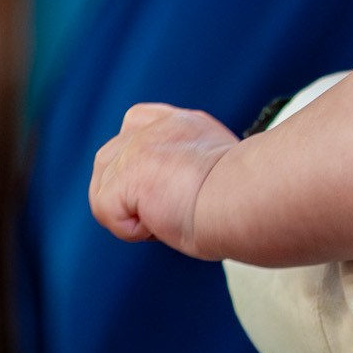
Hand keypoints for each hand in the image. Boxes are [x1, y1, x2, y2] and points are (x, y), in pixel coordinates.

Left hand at [89, 102, 239, 256]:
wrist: (250, 198)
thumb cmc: (248, 198)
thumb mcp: (217, 169)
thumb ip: (189, 165)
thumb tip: (175, 194)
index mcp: (180, 123)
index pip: (136, 128)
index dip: (140, 165)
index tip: (170, 188)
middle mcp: (154, 127)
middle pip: (109, 162)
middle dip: (127, 194)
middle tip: (171, 208)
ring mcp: (137, 147)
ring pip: (102, 190)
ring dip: (130, 213)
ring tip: (168, 216)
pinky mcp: (126, 173)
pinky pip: (106, 212)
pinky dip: (132, 229)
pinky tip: (163, 222)